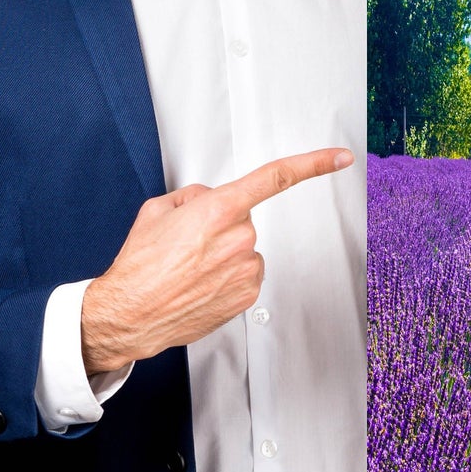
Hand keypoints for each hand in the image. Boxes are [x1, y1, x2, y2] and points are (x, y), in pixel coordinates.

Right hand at [80, 147, 354, 374]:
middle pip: (244, 219)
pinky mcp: (248, 294)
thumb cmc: (140, 266)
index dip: (313, 164)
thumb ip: (194, 196)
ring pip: (245, 249)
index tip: (340, 158)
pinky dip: (226, 277)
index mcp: (218, 209)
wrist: (131, 313)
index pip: (275, 178)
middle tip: (188, 244)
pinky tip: (200, 284)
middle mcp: (239, 238)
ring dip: (223, 254)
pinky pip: (244, 274)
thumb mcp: (157, 210)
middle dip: (221, 224)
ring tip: (189, 268)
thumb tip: (210, 199)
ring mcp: (246, 269)